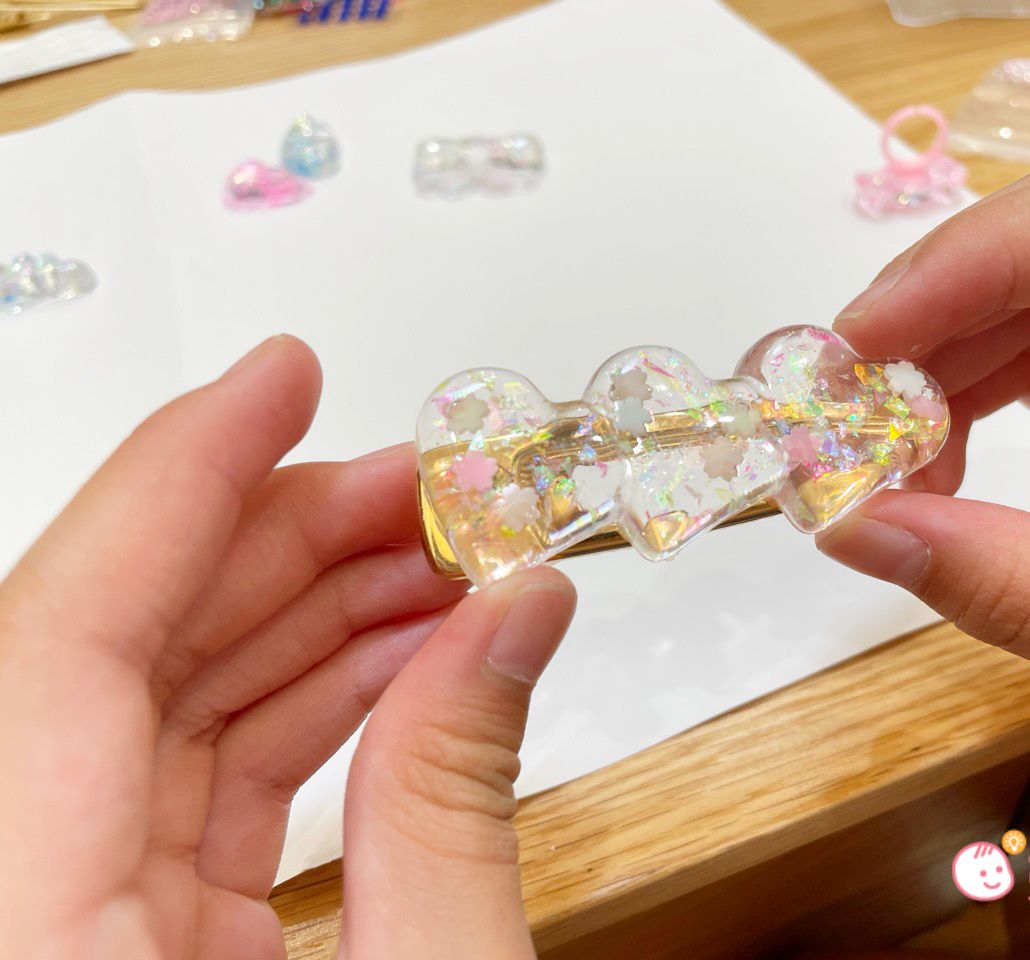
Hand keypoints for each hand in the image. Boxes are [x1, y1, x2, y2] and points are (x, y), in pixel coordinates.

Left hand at [0, 336, 575, 957]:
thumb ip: (451, 813)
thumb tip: (511, 622)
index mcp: (33, 942)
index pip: (59, 643)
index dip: (177, 481)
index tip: (279, 380)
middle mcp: (19, 917)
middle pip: (119, 653)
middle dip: (289, 540)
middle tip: (424, 488)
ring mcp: (60, 928)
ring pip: (164, 709)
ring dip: (317, 617)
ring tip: (445, 568)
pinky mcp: (115, 945)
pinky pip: (200, 781)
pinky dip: (311, 706)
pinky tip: (409, 658)